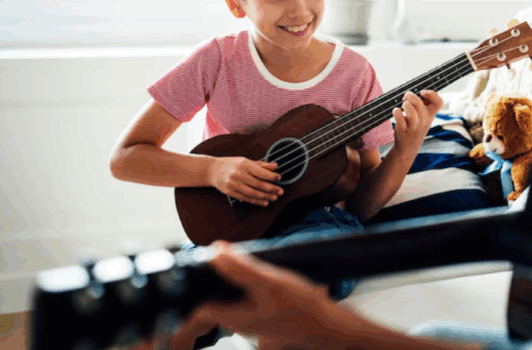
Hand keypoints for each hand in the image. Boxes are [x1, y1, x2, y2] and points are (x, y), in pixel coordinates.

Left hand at [131, 241, 345, 349]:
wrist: (327, 326)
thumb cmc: (300, 308)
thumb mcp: (268, 282)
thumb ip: (240, 267)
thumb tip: (214, 251)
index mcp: (231, 315)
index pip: (192, 316)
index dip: (173, 314)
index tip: (157, 315)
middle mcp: (237, 321)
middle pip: (201, 319)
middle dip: (182, 321)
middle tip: (162, 321)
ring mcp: (249, 321)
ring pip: (218, 315)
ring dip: (202, 312)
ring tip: (193, 301)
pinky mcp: (261, 316)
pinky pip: (233, 312)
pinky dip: (224, 305)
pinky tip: (236, 288)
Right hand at [207, 157, 282, 205]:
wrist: (212, 170)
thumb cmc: (231, 164)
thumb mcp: (245, 160)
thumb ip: (261, 164)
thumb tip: (276, 166)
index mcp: (244, 164)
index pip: (261, 172)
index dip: (272, 176)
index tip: (280, 178)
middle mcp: (239, 174)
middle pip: (259, 184)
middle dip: (271, 188)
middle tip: (280, 191)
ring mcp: (234, 184)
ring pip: (253, 193)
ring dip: (266, 196)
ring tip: (274, 197)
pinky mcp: (231, 193)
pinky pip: (246, 198)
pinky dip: (256, 201)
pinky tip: (264, 202)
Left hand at [392, 90, 442, 152]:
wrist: (408, 147)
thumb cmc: (415, 127)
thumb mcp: (423, 118)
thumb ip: (423, 105)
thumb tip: (416, 92)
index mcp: (430, 115)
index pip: (439, 102)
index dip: (432, 94)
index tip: (422, 92)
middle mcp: (424, 120)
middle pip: (419, 102)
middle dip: (410, 96)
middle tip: (405, 98)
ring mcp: (414, 126)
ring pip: (410, 110)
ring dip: (404, 104)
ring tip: (402, 106)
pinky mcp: (403, 129)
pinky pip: (399, 116)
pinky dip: (396, 111)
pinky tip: (396, 112)